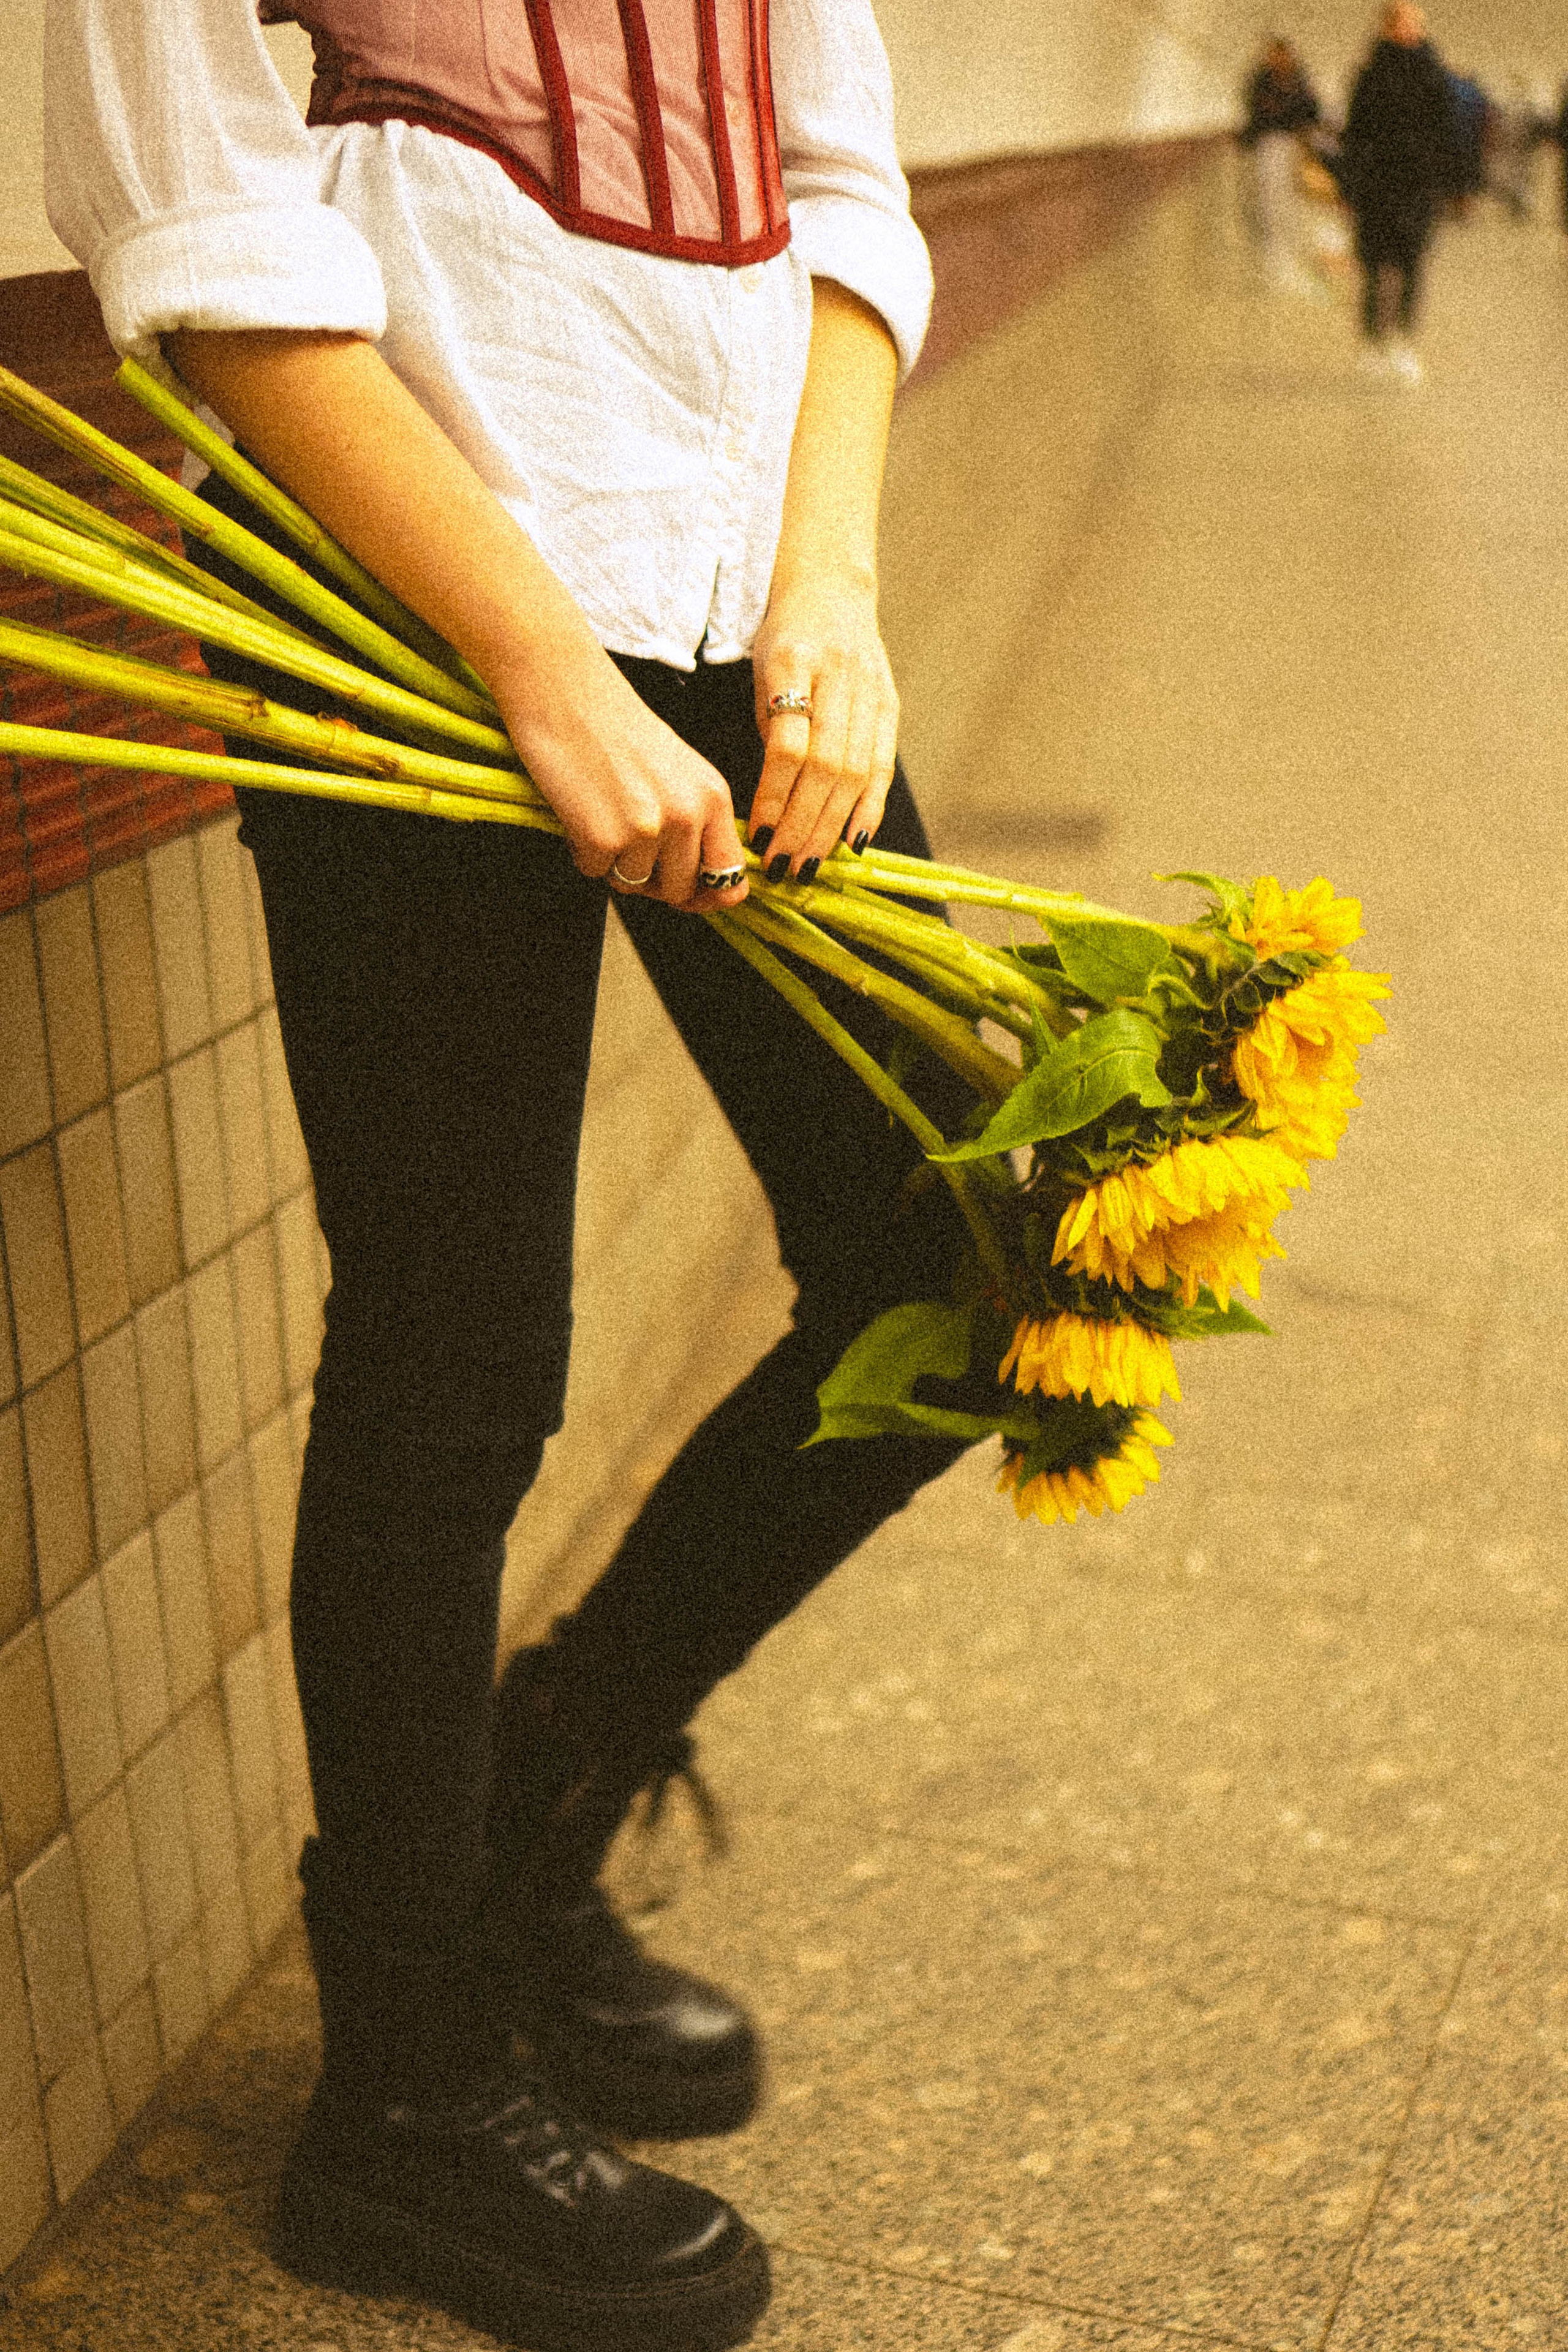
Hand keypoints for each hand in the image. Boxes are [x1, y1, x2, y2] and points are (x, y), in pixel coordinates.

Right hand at [489, 632, 748, 913]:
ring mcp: (647, 828)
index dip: (708, 896)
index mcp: (713, 797)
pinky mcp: (603, 836)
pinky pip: (595, 872)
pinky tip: (579, 811)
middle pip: (678, 890)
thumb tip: (704, 889)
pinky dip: (582, 851)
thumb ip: (697, 823)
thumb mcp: (679, 772)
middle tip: (626, 843)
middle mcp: (688, 815)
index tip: (689, 894)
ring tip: (601, 813)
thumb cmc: (616, 729)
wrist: (565, 690)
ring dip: (612, 862)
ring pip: (632, 884)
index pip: (730, 876)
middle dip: (650, 880)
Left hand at [748, 575, 897, 876]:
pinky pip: (881, 765)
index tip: (757, 835)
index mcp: (791, 661)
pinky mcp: (890, 703)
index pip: (788, 744)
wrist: (832, 589)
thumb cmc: (784, 639)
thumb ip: (770, 728)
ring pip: (854, 772)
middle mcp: (838, 675)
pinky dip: (868, 809)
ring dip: (830, 826)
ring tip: (807, 864)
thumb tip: (773, 806)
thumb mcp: (761, 671)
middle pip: (826, 766)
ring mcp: (870, 689)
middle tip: (782, 865)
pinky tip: (853, 844)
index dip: (774, 795)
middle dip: (803, 824)